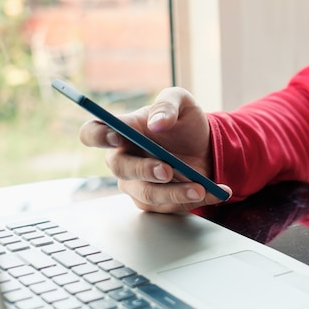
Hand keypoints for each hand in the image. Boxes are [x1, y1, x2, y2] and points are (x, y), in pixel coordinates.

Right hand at [79, 87, 231, 212]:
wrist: (208, 149)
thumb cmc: (186, 124)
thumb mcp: (183, 102)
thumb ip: (168, 104)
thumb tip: (156, 122)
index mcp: (124, 131)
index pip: (93, 132)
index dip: (98, 136)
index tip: (116, 136)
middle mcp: (124, 159)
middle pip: (120, 168)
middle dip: (144, 170)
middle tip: (167, 170)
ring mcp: (137, 183)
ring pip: (147, 194)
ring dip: (175, 192)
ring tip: (201, 187)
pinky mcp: (154, 202)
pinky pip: (169, 206)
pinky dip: (194, 200)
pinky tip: (214, 192)